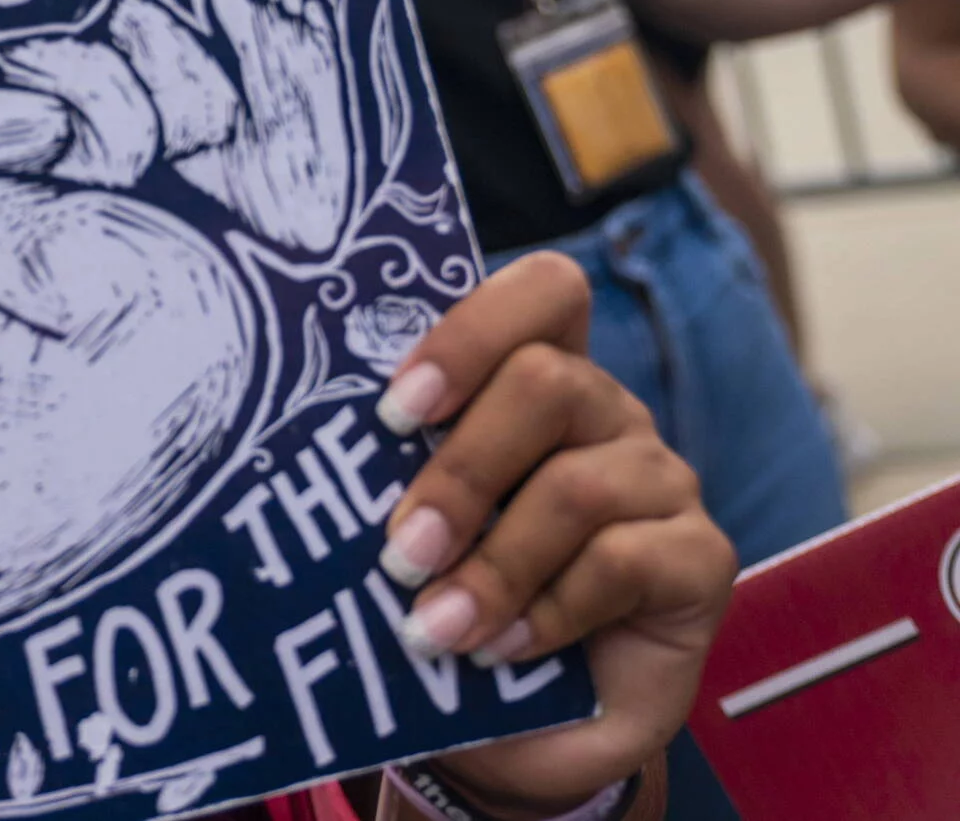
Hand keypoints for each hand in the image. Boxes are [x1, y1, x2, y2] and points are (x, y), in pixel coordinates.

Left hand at [373, 253, 734, 813]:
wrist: (521, 730)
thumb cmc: (450, 604)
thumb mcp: (413, 534)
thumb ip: (389, 480)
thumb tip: (324, 462)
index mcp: (533, 380)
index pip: (544, 293)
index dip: (473, 332)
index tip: (395, 410)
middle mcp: (605, 414)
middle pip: (547, 381)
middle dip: (460, 472)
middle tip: (401, 554)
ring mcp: (660, 481)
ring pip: (577, 485)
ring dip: (494, 565)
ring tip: (435, 627)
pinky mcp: (699, 559)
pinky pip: (625, 561)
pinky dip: (549, 611)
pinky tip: (503, 647)